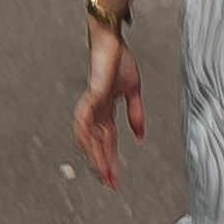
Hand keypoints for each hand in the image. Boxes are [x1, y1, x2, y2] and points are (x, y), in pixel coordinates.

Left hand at [73, 23, 144, 189]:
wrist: (112, 39)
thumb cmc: (119, 60)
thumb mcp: (133, 91)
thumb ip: (135, 114)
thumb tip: (139, 137)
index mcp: (107, 111)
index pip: (108, 141)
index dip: (111, 159)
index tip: (115, 179)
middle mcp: (96, 111)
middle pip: (98, 144)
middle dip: (104, 165)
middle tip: (110, 184)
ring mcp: (91, 104)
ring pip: (89, 137)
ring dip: (96, 155)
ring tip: (103, 173)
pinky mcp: (92, 95)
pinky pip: (84, 118)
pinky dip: (84, 134)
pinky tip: (86, 147)